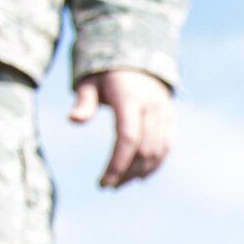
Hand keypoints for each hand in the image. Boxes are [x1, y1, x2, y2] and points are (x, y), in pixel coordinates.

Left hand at [68, 68, 173, 187]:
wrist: (138, 57)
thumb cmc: (106, 74)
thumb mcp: (90, 82)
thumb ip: (83, 101)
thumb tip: (73, 120)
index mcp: (130, 98)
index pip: (128, 138)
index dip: (117, 163)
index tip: (104, 182)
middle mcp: (152, 107)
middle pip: (143, 149)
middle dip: (126, 172)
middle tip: (108, 185)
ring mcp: (164, 114)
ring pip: (157, 152)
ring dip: (139, 172)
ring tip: (120, 183)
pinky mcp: (170, 120)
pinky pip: (165, 148)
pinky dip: (154, 165)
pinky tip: (139, 176)